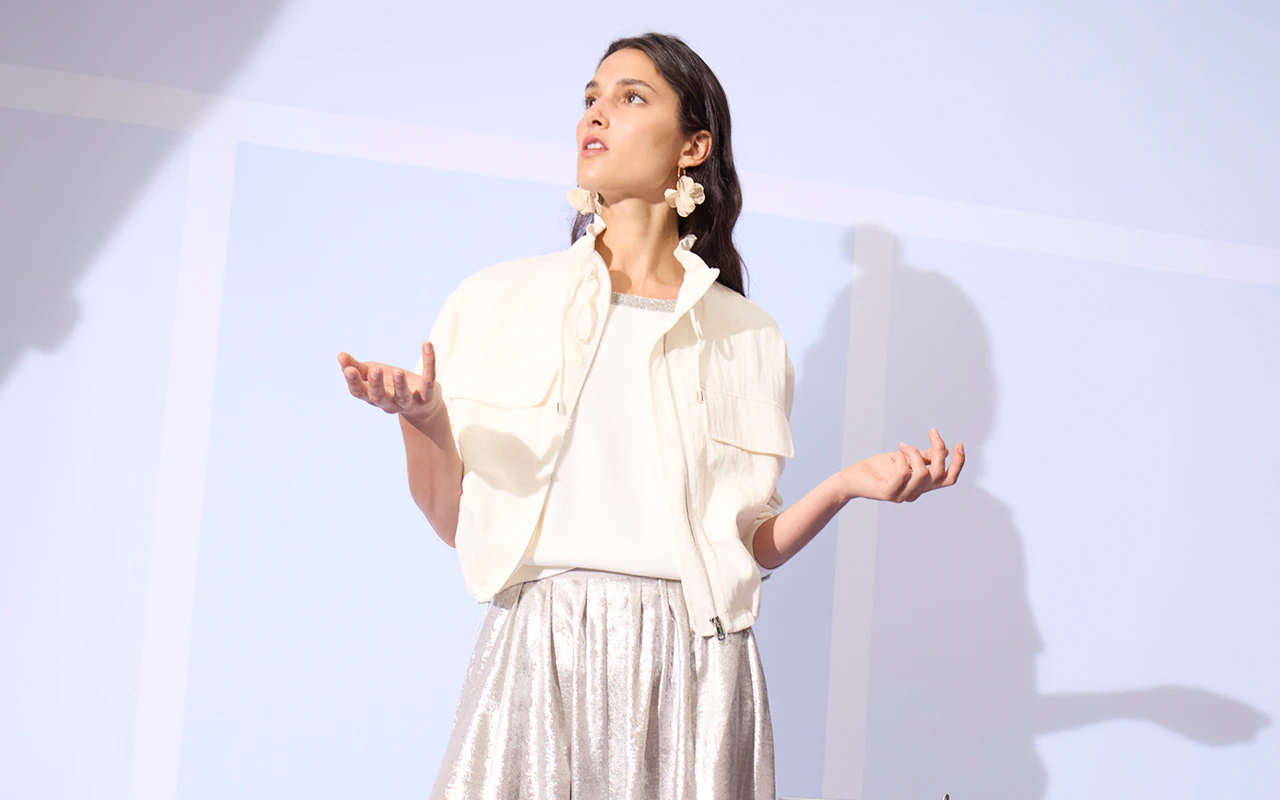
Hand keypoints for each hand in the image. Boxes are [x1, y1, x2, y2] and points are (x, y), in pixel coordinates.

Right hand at [338, 341, 441, 420]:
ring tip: (397, 371)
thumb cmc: (391, 385)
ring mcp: (409, 401)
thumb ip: (356, 366)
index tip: (348, 370)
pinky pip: (429, 380)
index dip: (354, 382)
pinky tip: (427, 344)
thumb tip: (339, 355)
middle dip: (376, 384)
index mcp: (373, 396)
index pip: (359, 392)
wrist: (423, 403)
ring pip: (403, 396)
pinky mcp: (427, 396)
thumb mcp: (372, 374)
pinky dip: (429, 362)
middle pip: (379, 397)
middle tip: (374, 370)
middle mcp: (389, 402)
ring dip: (400, 384)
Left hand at [840, 427, 964, 502]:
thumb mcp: (903, 458)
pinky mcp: (889, 493)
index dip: (959, 463)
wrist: (851, 479)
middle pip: (941, 475)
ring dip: (914, 453)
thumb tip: (941, 449)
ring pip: (922, 473)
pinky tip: (893, 455)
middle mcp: (915, 492)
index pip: (949, 479)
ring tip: (902, 447)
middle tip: (932, 432)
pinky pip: (903, 473)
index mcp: (922, 485)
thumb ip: (922, 457)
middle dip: (940, 451)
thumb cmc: (877, 469)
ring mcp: (903, 494)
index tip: (959, 443)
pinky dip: (901, 458)